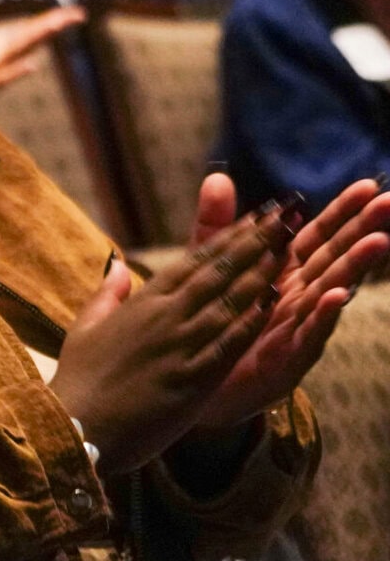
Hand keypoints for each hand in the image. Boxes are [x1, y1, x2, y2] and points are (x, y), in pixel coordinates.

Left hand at [0, 0, 84, 103]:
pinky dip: (17, 71)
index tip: (77, 12)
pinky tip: (33, 64)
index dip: (53, 19)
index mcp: (1, 46)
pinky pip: (2, 77)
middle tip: (77, 15)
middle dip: (52, 25)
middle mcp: (2, 58)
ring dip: (37, 39)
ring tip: (57, 25)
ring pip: (20, 52)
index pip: (31, 29)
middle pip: (31, 37)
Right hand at [49, 209, 292, 473]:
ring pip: (229, 302)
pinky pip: (229, 343)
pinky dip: (252, 320)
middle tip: (285, 216)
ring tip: (289, 246)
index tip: (256, 216)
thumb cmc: (78, 382)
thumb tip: (118, 264)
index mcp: (141, 304)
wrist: (76, 428)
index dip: (229, 236)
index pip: (194, 260)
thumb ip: (106, 295)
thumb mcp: (84, 329)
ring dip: (262, 272)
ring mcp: (180, 347)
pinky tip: (275, 301)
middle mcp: (164, 318)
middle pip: (219, 272)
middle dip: (255, 242)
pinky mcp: (192, 379)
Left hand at [185, 173, 389, 429]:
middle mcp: (298, 297)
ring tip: (378, 241)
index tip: (367, 186)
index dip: (342, 212)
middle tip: (388, 202)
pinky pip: (307, 334)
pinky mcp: (287, 358)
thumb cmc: (210, 321)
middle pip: (335, 258)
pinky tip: (335, 295)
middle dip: (363, 230)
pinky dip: (322, 315)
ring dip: (354, 267)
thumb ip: (217, 226)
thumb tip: (217, 176)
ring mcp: (298, 327)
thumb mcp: (209, 267)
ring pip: (330, 291)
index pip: (318, 236)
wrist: (191, 383)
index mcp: (283, 272)